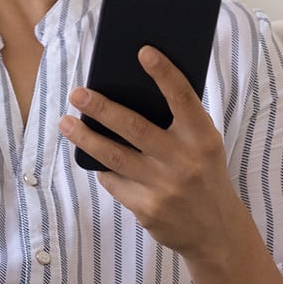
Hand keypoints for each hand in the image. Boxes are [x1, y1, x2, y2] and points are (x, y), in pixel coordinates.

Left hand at [58, 46, 240, 260]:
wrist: (216, 231)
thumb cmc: (204, 175)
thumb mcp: (204, 146)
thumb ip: (180, 123)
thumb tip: (131, 92)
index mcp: (202, 139)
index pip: (183, 99)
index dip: (165, 74)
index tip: (144, 52)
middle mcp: (184, 161)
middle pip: (134, 127)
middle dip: (101, 108)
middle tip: (77, 92)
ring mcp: (164, 187)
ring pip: (114, 156)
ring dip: (85, 138)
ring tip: (66, 122)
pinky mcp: (148, 209)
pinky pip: (114, 182)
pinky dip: (103, 168)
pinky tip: (93, 157)